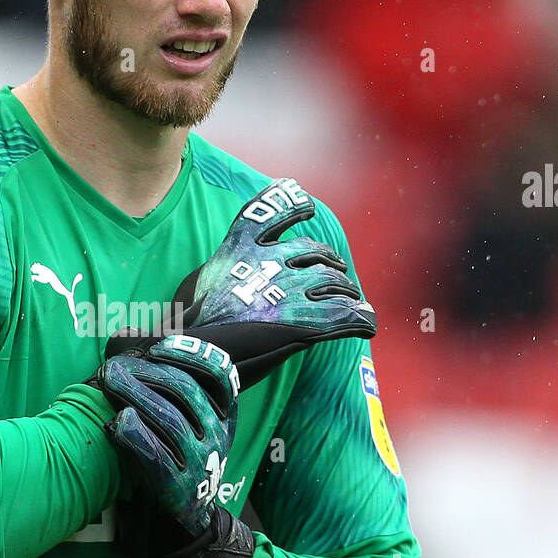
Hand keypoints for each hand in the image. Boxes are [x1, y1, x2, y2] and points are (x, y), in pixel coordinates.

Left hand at [91, 335, 256, 557]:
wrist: (184, 526)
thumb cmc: (177, 462)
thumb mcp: (189, 426)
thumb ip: (172, 388)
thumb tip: (133, 340)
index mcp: (225, 416)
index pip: (221, 374)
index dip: (191, 354)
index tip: (158, 349)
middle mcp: (217, 437)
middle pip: (184, 390)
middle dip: (146, 371)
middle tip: (114, 367)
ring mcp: (199, 463)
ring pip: (167, 417)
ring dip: (133, 394)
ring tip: (109, 382)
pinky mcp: (175, 488)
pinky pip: (153, 454)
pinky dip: (134, 433)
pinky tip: (119, 420)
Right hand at [103, 177, 375, 390]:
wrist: (194, 355)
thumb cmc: (191, 323)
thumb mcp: (201, 279)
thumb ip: (227, 264)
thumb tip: (235, 266)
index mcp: (241, 247)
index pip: (270, 210)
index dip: (291, 202)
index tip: (305, 203)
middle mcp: (269, 262)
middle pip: (314, 251)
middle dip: (329, 263)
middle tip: (335, 275)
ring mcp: (288, 291)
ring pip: (335, 282)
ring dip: (347, 292)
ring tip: (352, 302)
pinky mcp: (305, 323)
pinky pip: (346, 316)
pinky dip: (361, 320)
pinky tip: (366, 324)